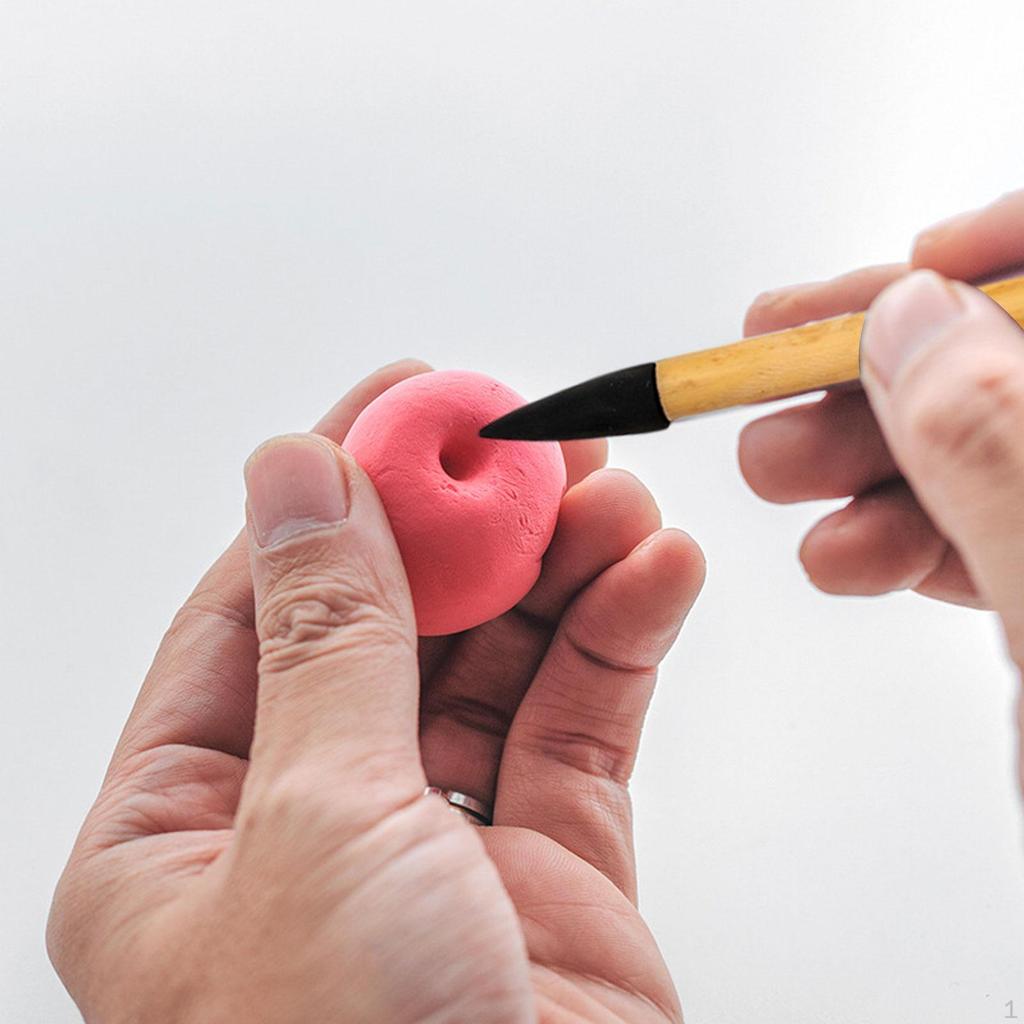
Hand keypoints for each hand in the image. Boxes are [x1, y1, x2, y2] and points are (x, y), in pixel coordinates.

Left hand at [48, 361, 704, 1022]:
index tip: (402, 401)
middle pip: (392, 626)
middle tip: (530, 436)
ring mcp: (438, 846)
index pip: (258, 610)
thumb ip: (330, 639)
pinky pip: (582, 725)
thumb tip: (300, 478)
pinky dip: (621, 639)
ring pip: (497, 664)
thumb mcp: (319, 826)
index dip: (335, 492)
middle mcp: (308, 827)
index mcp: (185, 829)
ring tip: (608, 492)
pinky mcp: (553, 872)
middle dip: (465, 525)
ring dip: (556, 570)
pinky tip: (652, 570)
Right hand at [738, 189, 1023, 780]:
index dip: (1016, 246)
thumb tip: (911, 322)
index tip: (911, 267)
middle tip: (776, 386)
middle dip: (895, 370)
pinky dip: (917, 540)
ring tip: (780, 483)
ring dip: (881, 464)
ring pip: (1009, 452)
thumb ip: (1007, 448)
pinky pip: (1007, 534)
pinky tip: (845, 559)